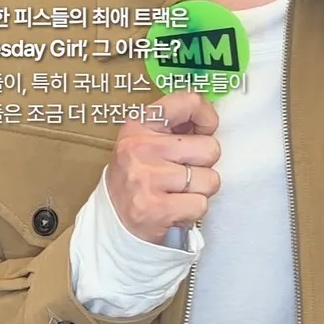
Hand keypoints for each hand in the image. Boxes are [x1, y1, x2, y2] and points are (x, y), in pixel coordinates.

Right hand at [105, 91, 220, 244]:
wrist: (112, 221)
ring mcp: (146, 177)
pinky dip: (193, 210)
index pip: (188, 102)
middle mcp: (140, 146)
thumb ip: (177, 125)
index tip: (205, 131)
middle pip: (210, 148)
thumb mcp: (148, 139)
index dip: (207, 118)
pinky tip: (175, 208)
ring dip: (200, 190)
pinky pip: (200, 204)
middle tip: (183, 173)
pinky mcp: (154, 208)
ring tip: (177, 192)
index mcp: (140, 123)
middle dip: (204, 164)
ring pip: (210, 179)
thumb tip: (211, 121)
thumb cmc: (139, 175)